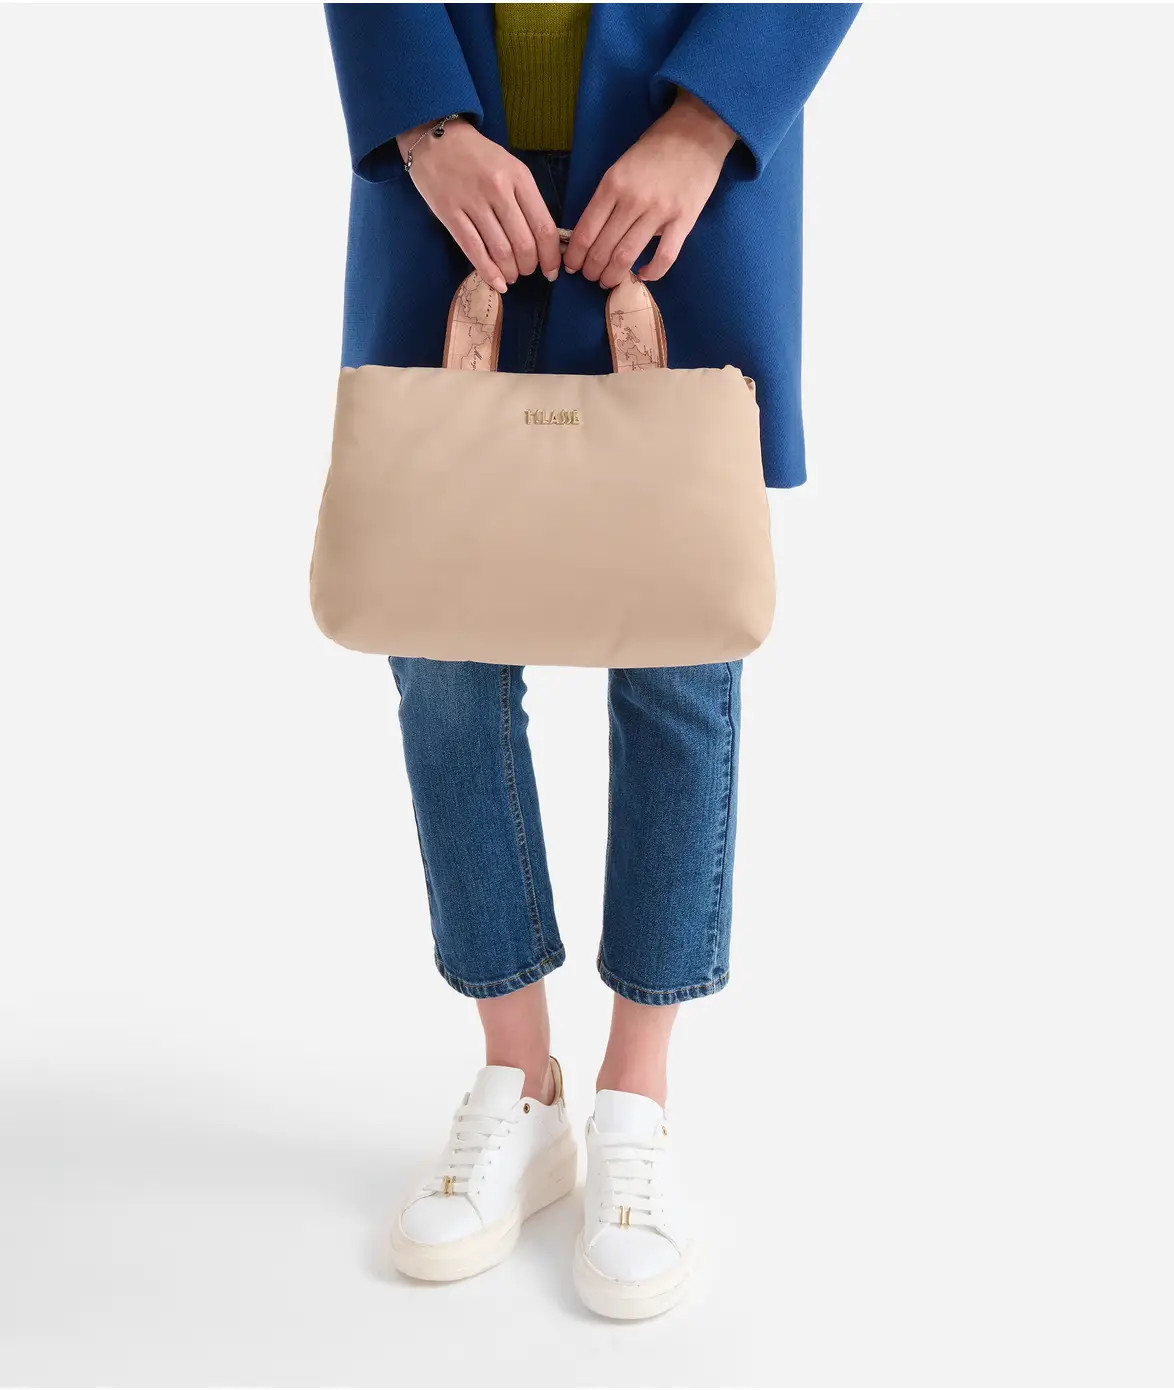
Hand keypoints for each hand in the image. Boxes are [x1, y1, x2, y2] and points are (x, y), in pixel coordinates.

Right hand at [396, 118, 561, 290]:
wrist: (435, 137)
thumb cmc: (477, 156)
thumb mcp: (510, 167)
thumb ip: (526, 200)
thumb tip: (542, 241)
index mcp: (519, 177)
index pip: (543, 226)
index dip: (551, 256)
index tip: (552, 270)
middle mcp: (498, 189)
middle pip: (524, 243)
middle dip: (530, 266)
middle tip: (527, 271)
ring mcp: (472, 201)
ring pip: (501, 251)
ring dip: (511, 271)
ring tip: (512, 275)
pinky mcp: (450, 213)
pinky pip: (474, 250)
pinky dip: (489, 273)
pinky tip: (498, 283)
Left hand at [562, 90, 736, 287]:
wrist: (697, 131)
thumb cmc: (656, 148)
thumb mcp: (621, 166)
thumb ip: (608, 198)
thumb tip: (593, 233)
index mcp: (613, 184)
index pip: (586, 230)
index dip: (575, 255)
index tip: (572, 266)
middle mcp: (633, 199)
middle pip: (603, 248)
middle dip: (592, 270)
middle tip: (591, 277)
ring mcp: (659, 211)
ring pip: (627, 256)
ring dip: (613, 275)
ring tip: (609, 282)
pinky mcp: (684, 220)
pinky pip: (665, 257)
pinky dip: (652, 273)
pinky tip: (643, 276)